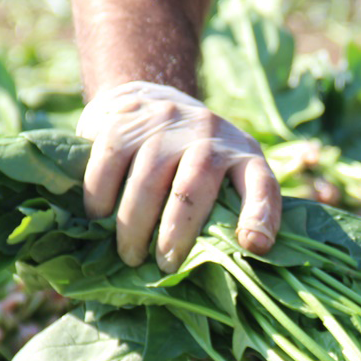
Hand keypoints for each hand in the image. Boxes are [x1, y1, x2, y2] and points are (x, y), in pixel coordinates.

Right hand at [77, 81, 281, 272]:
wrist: (149, 95)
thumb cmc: (191, 156)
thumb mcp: (223, 174)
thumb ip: (229, 209)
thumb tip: (231, 263)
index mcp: (242, 154)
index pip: (261, 182)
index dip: (260, 213)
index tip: (253, 245)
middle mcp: (209, 132)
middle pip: (194, 186)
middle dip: (177, 232)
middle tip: (165, 265)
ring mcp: (166, 121)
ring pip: (148, 178)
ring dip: (134, 224)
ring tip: (130, 255)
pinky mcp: (126, 117)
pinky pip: (110, 161)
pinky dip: (101, 196)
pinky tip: (99, 218)